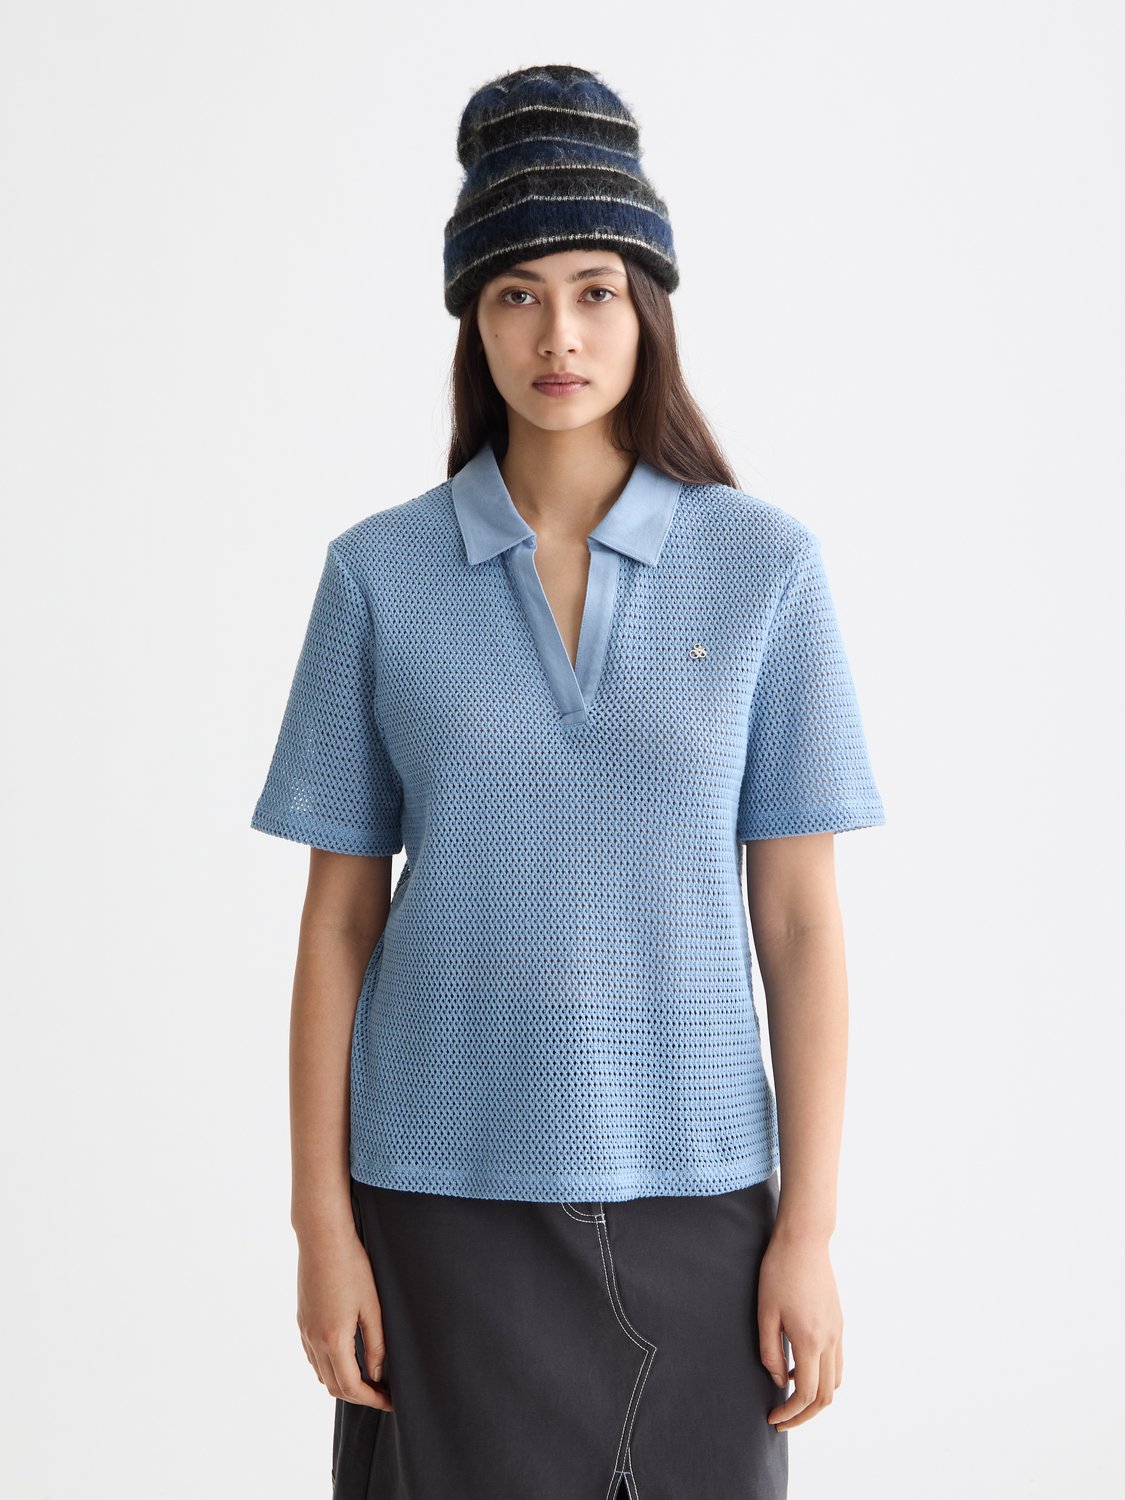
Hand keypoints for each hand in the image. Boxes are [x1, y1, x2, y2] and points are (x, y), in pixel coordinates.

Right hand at [296, 1225, 392, 1409]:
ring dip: (342, 1383)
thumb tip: (377, 1374)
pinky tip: (345, 1358)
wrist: (322, 1238)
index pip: (352, 1387)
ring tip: (367, 1378)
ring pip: (321, 1374)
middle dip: (359, 1395)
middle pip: (334, 1387)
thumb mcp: (372, 1306)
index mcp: (333, 1339)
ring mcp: (304, 1331)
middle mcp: (314, 1340)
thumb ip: (376, 1344)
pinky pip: (312, 1357)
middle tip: (382, 1392)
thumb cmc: (352, 1266)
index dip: (372, 1399)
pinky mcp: (301, 1321)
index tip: (391, 1401)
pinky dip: (328, 1367)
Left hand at [758, 1226, 842, 1430]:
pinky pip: (837, 1362)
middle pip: (827, 1396)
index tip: (773, 1418)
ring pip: (836, 1381)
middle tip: (782, 1420)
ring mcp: (838, 1331)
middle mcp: (830, 1340)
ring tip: (789, 1396)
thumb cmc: (778, 1272)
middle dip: (805, 1415)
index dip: (790, 1413)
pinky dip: (822, 1376)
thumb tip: (780, 1381)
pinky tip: (798, 1368)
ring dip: (816, 1398)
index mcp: (810, 1339)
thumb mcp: (765, 1312)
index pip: (807, 1394)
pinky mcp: (839, 1322)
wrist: (804, 1240)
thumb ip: (770, 1352)